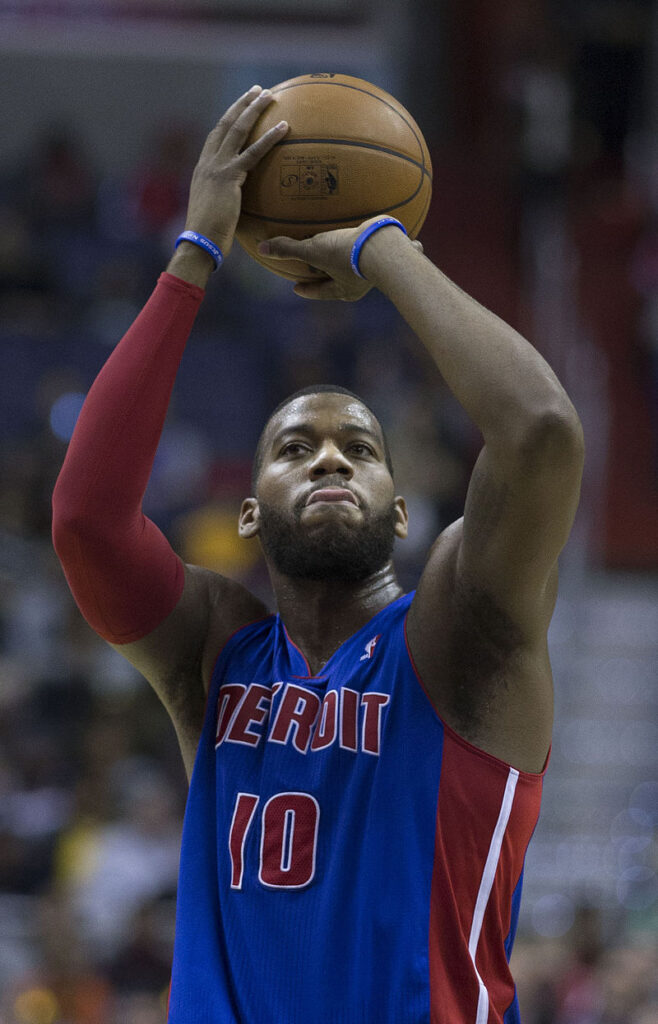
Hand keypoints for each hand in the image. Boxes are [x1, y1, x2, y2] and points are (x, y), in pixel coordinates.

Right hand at [182, 85, 287, 256]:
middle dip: (242, 105)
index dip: (229, 119)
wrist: (199, 242)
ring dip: (254, 110)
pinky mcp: (229, 177)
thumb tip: (241, 206)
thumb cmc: (208, 236)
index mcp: (202, 169)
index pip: (216, 137)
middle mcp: (207, 163)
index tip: (241, 107)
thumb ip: (226, 201)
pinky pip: (254, 153)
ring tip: (270, 96)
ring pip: (238, 130)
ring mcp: (217, 167)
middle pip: (226, 125)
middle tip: (257, 91)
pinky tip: (285, 127)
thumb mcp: (216, 212)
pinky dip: (269, 139)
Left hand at [259, 220, 422, 299]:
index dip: (307, 290)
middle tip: (319, 269)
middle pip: (341, 281)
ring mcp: (377, 269)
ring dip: (352, 259)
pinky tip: (374, 228)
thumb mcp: (314, 251)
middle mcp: (361, 283)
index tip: (296, 288)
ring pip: (361, 266)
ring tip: (346, 247)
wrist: (385, 248)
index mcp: (344, 290)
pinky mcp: (389, 252)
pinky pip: (380, 248)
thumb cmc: (347, 255)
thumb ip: (289, 250)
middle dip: (330, 276)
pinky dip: (375, 241)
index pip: (320, 292)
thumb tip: (263, 249)